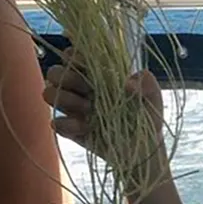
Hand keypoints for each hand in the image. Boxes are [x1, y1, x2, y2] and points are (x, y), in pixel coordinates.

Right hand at [42, 46, 164, 160]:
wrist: (144, 148)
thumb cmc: (148, 115)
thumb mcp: (153, 97)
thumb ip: (147, 83)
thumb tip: (127, 83)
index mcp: (98, 73)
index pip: (73, 55)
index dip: (73, 56)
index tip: (86, 65)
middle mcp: (81, 88)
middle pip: (55, 71)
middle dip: (68, 78)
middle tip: (89, 90)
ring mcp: (73, 108)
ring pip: (49, 93)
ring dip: (65, 99)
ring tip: (89, 109)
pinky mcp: (70, 129)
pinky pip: (56, 122)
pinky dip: (67, 124)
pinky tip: (85, 127)